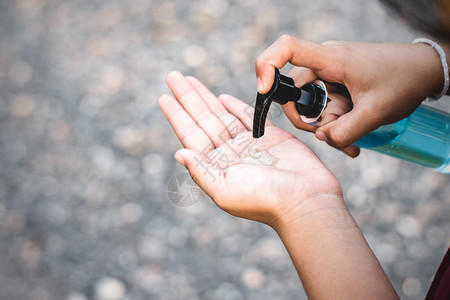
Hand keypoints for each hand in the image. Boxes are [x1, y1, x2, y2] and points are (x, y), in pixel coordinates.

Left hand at [159, 71, 342, 226]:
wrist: (306, 200)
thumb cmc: (265, 200)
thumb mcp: (224, 189)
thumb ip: (201, 170)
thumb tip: (178, 152)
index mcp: (216, 165)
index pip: (191, 134)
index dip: (177, 114)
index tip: (163, 96)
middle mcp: (230, 153)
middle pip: (204, 118)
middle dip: (188, 97)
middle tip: (172, 76)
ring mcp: (250, 144)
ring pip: (223, 113)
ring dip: (207, 96)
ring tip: (190, 80)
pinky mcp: (271, 137)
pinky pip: (249, 117)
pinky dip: (235, 106)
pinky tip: (222, 97)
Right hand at [255, 35, 444, 155]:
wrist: (425, 69)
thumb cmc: (404, 81)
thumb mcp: (376, 112)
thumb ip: (344, 132)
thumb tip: (322, 138)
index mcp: (331, 59)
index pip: (286, 48)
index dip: (266, 65)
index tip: (264, 90)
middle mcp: (324, 62)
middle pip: (295, 91)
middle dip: (309, 119)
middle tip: (332, 134)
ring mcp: (329, 71)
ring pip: (311, 103)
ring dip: (327, 124)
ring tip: (352, 137)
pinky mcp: (336, 80)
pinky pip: (323, 103)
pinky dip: (334, 121)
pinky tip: (352, 133)